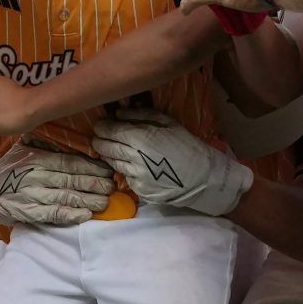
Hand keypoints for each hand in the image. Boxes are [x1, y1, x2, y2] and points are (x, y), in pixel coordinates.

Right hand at [0, 141, 115, 227]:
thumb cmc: (13, 167)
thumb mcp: (24, 148)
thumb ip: (43, 142)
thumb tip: (67, 133)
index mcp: (35, 158)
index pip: (67, 163)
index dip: (89, 167)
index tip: (107, 171)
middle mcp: (34, 176)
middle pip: (69, 180)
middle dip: (93, 183)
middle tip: (111, 187)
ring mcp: (31, 195)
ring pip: (64, 197)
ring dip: (87, 200)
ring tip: (104, 202)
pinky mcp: (28, 212)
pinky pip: (52, 214)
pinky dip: (70, 215)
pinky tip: (85, 215)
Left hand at [91, 109, 251, 216]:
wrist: (202, 177)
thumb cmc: (187, 146)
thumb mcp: (169, 123)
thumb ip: (142, 115)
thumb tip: (118, 113)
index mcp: (141, 138)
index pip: (111, 131)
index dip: (102, 127)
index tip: (100, 124)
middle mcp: (134, 158)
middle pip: (106, 148)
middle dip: (100, 141)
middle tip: (100, 137)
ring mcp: (135, 176)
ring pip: (113, 163)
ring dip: (110, 155)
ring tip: (113, 150)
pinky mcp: (139, 190)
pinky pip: (125, 177)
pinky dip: (125, 170)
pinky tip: (133, 166)